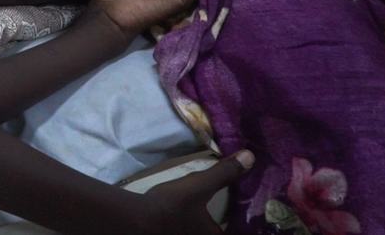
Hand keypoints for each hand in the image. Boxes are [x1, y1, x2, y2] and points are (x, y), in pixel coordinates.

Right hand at [137, 150, 254, 234]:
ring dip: (209, 225)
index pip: (238, 230)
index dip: (246, 225)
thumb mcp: (199, 186)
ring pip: (203, 232)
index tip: (248, 215)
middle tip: (233, 212)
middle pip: (220, 232)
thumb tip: (250, 157)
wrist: (134, 219)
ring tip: (213, 214)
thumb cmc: (171, 206)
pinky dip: (195, 226)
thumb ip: (224, 173)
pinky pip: (191, 231)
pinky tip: (191, 218)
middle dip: (227, 223)